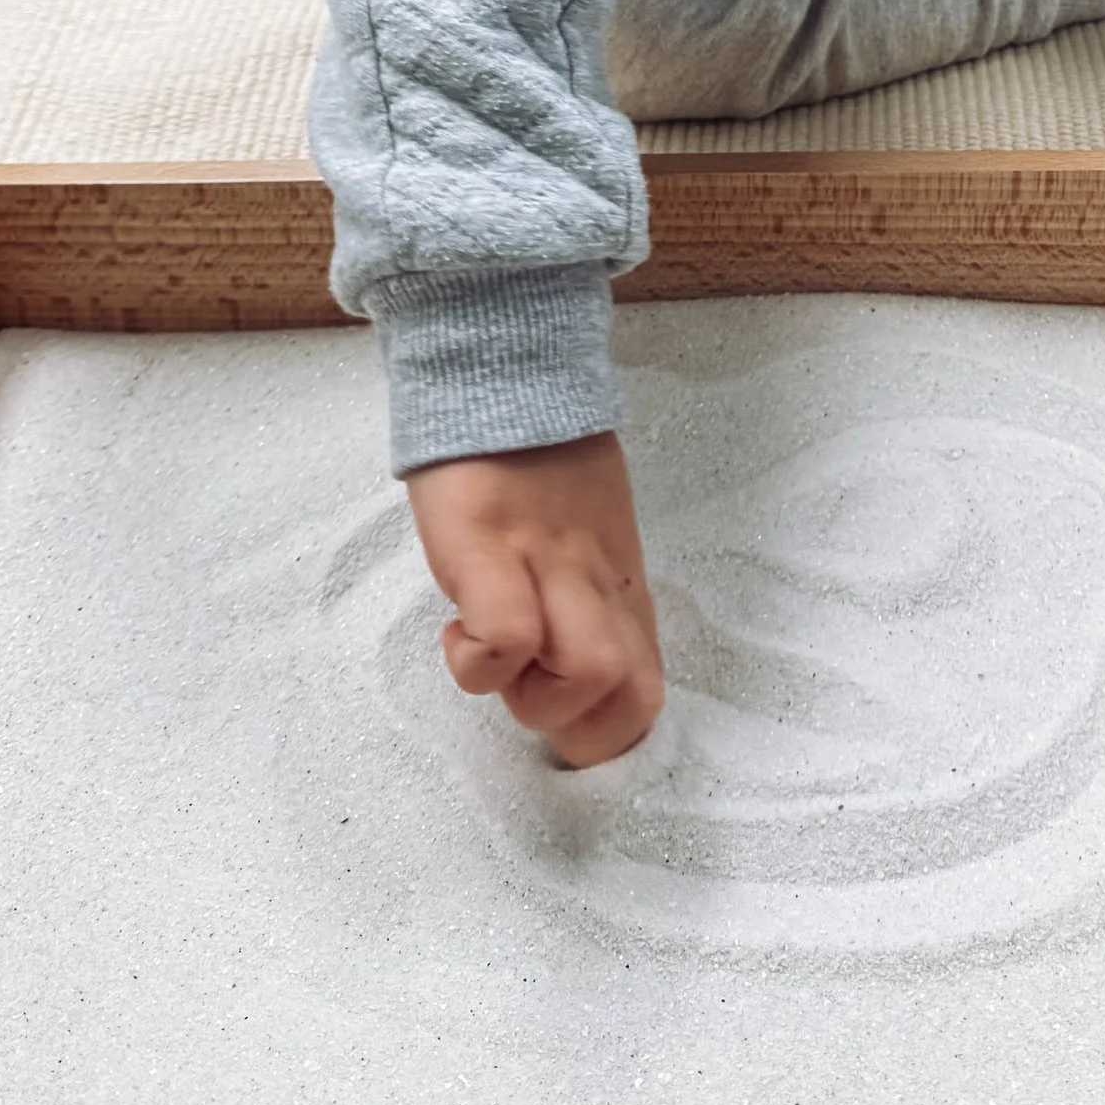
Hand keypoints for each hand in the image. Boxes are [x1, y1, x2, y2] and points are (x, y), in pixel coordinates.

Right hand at [406, 433, 663, 766]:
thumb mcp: (583, 530)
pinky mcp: (489, 549)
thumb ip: (586, 591)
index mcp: (618, 583)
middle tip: (521, 681)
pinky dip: (480, 659)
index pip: (648, 694)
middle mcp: (596, 583)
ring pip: (588, 674)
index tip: (552, 710)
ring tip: (490, 649)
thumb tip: (574, 655)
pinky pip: (508, 637)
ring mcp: (548, 565)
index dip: (604, 734)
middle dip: (572, 725)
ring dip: (530, 694)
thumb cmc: (537, 451)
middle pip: (633, 699)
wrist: (499, 369)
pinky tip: (456, 625)